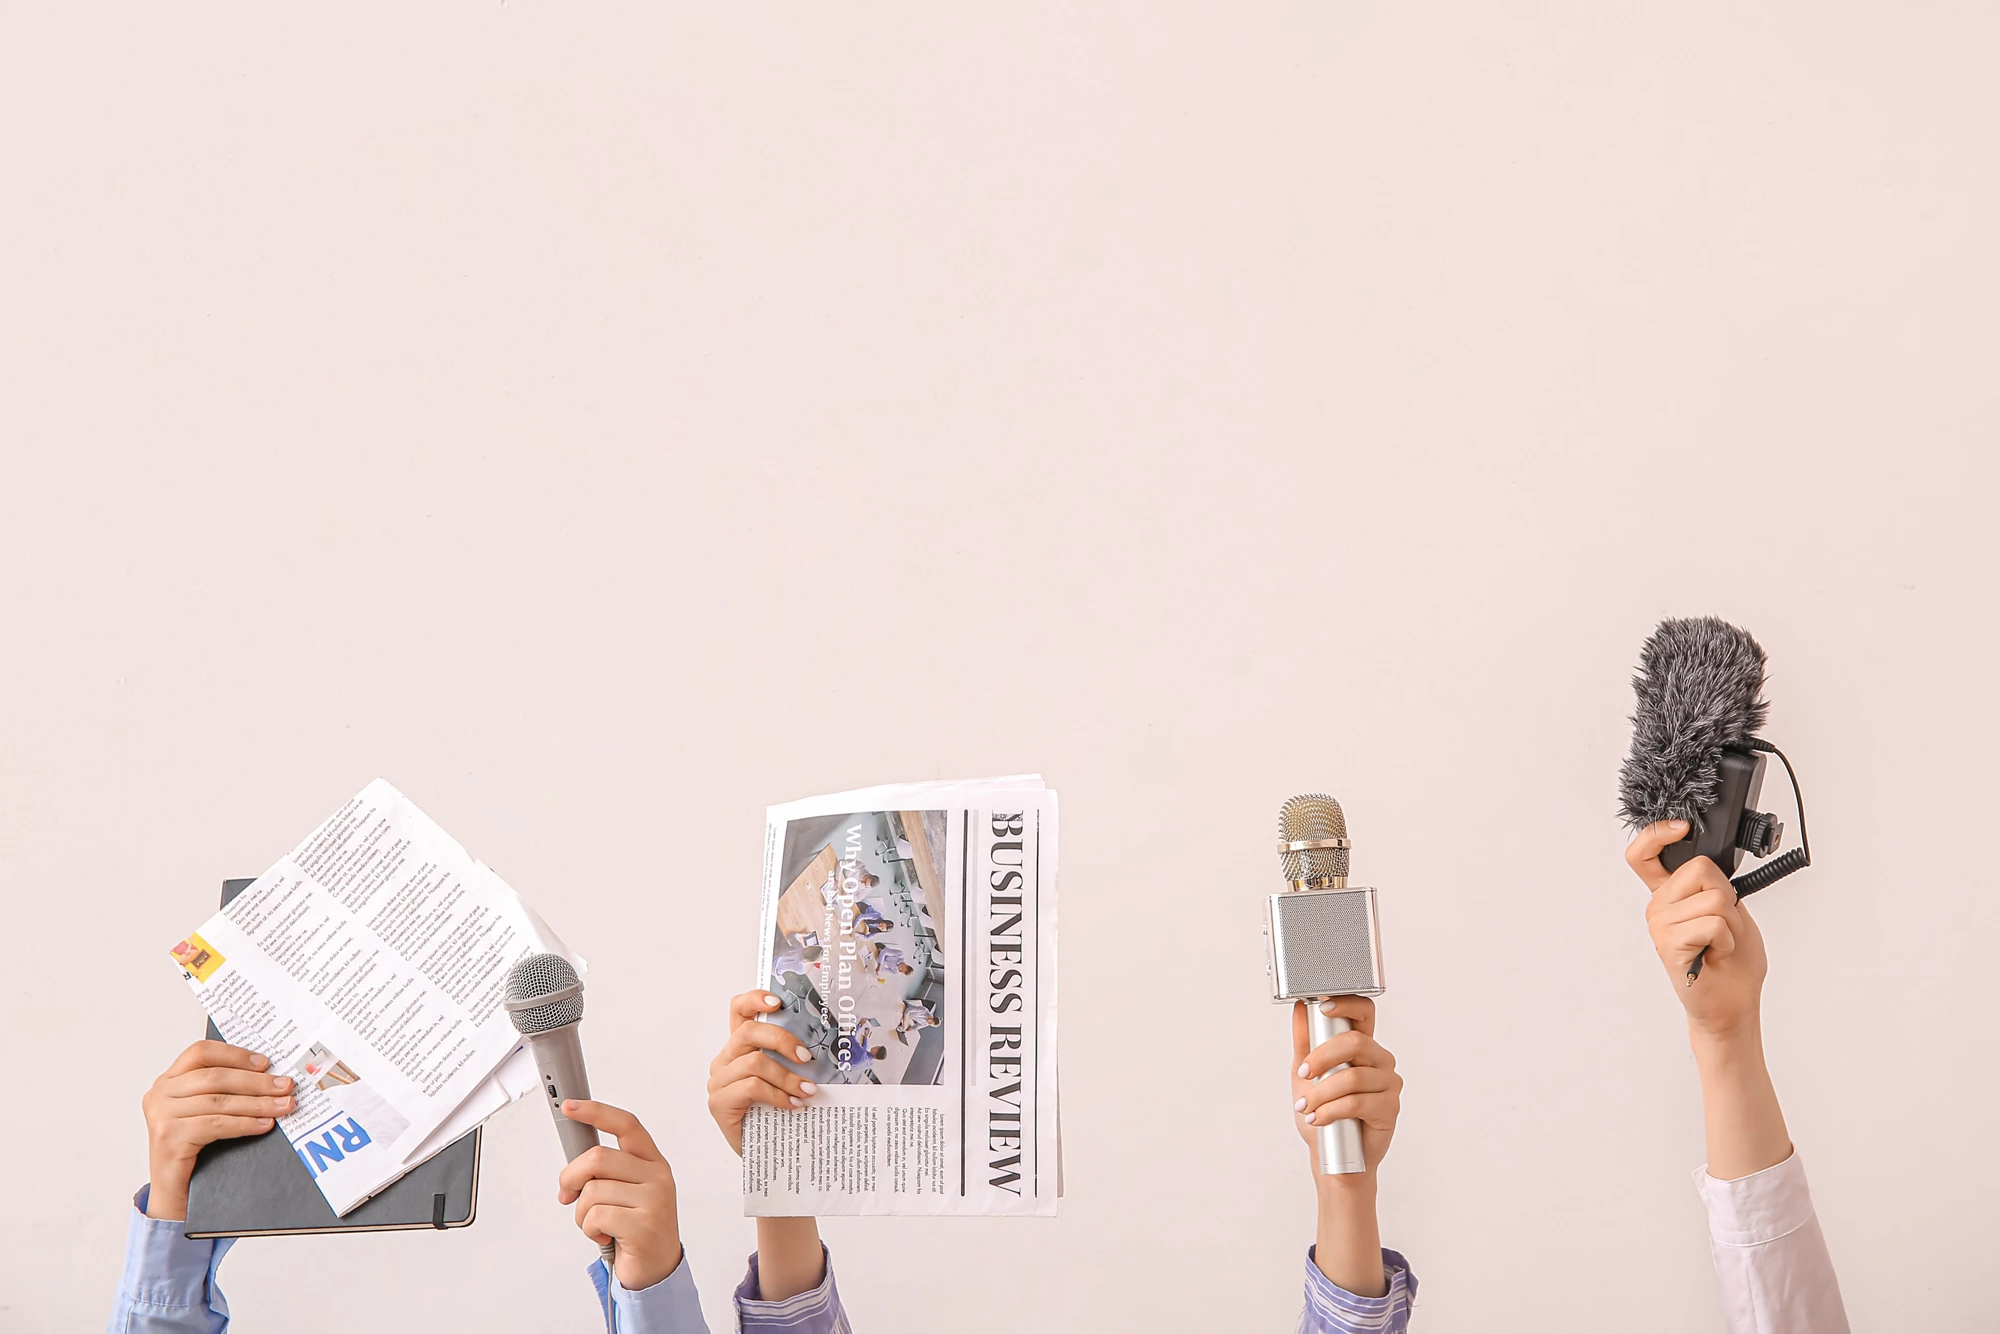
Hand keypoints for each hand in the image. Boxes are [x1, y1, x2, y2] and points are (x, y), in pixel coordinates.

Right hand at [141, 1040, 293, 1219]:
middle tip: (286, 1086)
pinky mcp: (168, 1138)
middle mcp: (160, 1094)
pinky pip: (215, 1124)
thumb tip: (272, 1075)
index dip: (235, 1054)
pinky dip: (244, 1124)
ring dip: (257, 1103)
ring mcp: (161, 1116)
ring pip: (218, 1101)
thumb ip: (224, 1089)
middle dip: (257, 1082)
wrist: (175, 1191)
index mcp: (168, 1080)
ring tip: (283, 1106)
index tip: (266, 1063)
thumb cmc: (194, 1148)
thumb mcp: (205, 1111)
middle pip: (215, 1077)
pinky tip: (264, 1125)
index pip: (201, 1052)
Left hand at [557, 1101, 682, 1291]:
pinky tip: (605, 1237)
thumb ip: (606, 1173)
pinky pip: (596, 1217)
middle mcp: (656, 1176)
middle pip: (597, 1158)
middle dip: (571, 1178)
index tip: (571, 1106)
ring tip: (597, 1225)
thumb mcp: (626, 1192)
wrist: (656, 1269)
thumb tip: (574, 1165)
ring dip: (582, 1215)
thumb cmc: (635, 1229)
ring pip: (592, 1192)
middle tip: (568, 1196)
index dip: (596, 1111)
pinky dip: (590, 1231)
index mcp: (652, 1162)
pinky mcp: (644, 1225)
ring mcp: (654, 1199)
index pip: (626, 1125)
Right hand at [706, 989, 818, 1154]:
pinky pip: (751, 1087)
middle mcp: (725, 1061)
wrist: (769, 1156)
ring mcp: (719, 1082)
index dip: (755, 999)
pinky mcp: (719, 1104)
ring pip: (754, 1063)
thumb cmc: (778, 1114)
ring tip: (807, 1090)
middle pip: (748, 1033)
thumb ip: (791, 1059)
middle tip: (806, 1056)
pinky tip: (793, 1105)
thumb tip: (824, 1045)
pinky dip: (778, 1095)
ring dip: (786, 1076)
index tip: (778, 1002)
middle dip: (781, 1040)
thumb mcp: (786, 1079)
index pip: (738, 1011)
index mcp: (740, 1048)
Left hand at [1291, 996, 1400, 1176]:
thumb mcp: (1305, 1074)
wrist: (1333, 1155)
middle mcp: (1380, 1061)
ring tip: (1306, 1107)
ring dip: (1322, 1093)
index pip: (1365, 1012)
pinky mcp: (1391, 1108)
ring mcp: (1389, 1084)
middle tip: (1304, 1074)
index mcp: (1362, 1046)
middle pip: (1356, 1043)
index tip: (1322, 1008)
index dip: (1347, 1004)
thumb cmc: (1322, 1112)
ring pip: (1354, 1077)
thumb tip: (1298, 1007)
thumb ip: (1304, 1040)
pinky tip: (1318, 1118)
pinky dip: (1331, 1111)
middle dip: (1322, 1058)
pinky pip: (1359, 1102)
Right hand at [1627, 820, 1767, 1042]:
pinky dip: (1726, 940)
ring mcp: (1660, 925)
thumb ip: (1713, 885)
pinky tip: (1716, 954)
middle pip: (1700, 869)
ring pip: (1713, 899)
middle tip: (1724, 926)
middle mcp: (1658, 906)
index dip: (1657, 834)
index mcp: (1669, 894)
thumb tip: (1710, 865)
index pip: (1643, 854)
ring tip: (1720, 944)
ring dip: (1731, 924)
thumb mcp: (1730, 910)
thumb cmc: (1733, 960)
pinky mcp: (1669, 945)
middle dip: (1728, 897)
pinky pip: (1711, 923)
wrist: (1733, 1004)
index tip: (1680, 827)